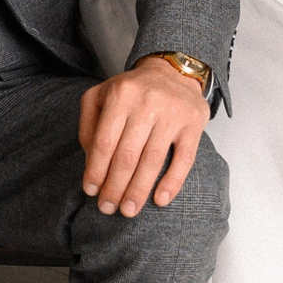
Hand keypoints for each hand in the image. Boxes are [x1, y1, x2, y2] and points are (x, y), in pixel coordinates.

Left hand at [78, 58, 207, 218]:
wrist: (174, 71)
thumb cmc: (132, 91)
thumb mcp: (101, 96)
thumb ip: (89, 125)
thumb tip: (90, 161)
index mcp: (122, 94)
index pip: (104, 142)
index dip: (96, 170)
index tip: (91, 191)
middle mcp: (148, 101)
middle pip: (127, 155)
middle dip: (115, 187)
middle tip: (108, 208)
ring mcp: (173, 113)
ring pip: (152, 160)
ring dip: (139, 190)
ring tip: (129, 210)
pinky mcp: (194, 123)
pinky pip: (184, 158)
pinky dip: (172, 182)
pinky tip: (160, 200)